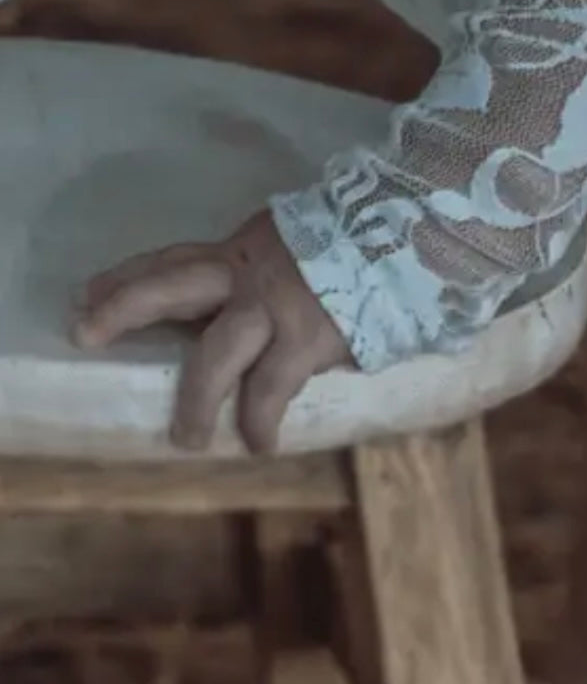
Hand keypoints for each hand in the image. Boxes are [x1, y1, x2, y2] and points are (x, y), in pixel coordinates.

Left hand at [73, 210, 352, 453]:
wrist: (405, 241)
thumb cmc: (349, 248)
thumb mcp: (291, 247)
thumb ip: (258, 271)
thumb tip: (227, 309)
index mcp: (240, 252)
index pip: (172, 259)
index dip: (127, 277)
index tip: (86, 295)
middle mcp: (247, 276)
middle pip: (173, 285)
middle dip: (125, 307)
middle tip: (86, 330)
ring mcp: (274, 309)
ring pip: (215, 356)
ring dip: (196, 400)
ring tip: (187, 438)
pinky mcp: (305, 341)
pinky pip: (270, 390)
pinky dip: (260, 421)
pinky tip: (259, 443)